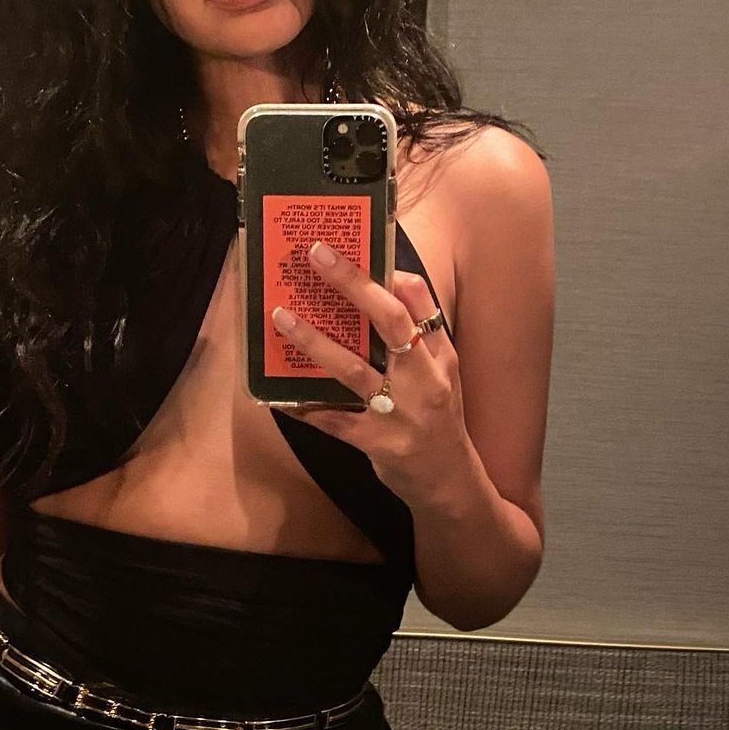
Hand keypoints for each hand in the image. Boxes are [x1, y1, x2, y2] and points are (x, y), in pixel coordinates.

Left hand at [269, 239, 467, 502]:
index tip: (355, 246)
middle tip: (316, 255)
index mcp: (439, 355)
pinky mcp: (378, 443)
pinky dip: (305, 406)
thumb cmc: (439, 417)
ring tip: (282, 316)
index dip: (387, 271)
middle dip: (353, 283)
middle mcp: (425, 378)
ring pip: (353, 369)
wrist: (450, 483)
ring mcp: (401, 412)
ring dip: (314, 340)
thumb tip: (392, 282)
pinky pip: (333, 420)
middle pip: (390, 320)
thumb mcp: (443, 371)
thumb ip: (420, 331)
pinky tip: (277, 395)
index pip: (419, 300)